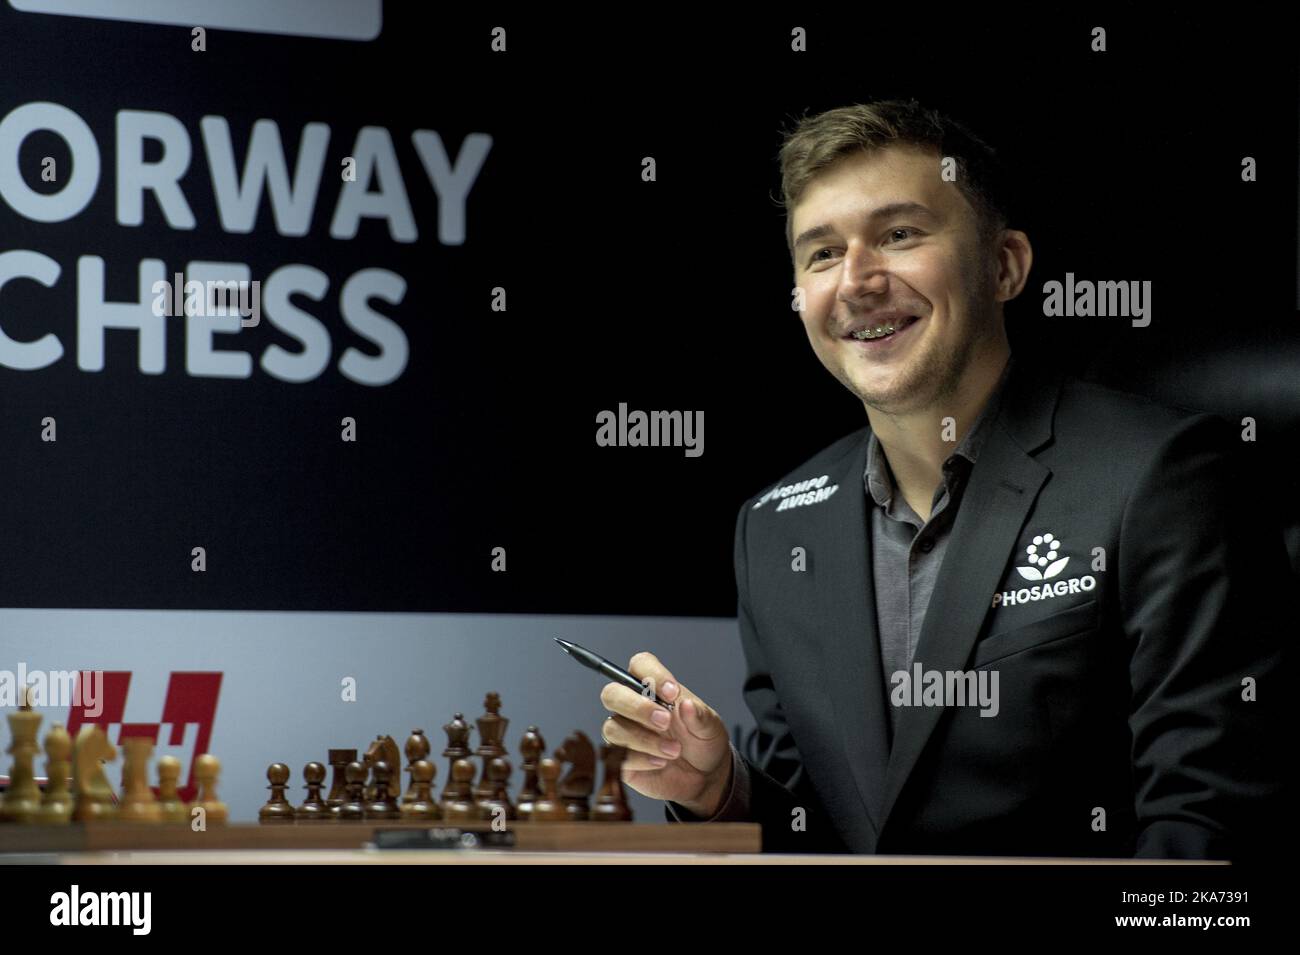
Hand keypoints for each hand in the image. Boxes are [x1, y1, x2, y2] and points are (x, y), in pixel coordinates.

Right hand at [599, 651, 731, 815]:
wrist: (705, 777)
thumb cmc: (703, 742)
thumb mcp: (711, 727)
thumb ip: (700, 715)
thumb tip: (687, 704)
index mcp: (655, 689)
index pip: (640, 666)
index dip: (652, 675)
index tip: (671, 693)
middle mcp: (634, 707)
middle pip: (612, 694)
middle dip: (637, 707)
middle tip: (665, 721)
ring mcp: (624, 733)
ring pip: (613, 728)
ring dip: (644, 739)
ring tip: (673, 750)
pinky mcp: (621, 760)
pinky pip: (617, 757)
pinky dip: (642, 760)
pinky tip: (661, 762)